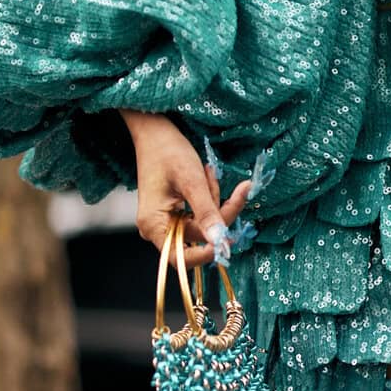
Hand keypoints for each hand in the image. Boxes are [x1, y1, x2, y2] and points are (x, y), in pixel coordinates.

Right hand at [120, 111, 252, 267]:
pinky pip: (200, 214)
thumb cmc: (168, 152)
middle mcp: (157, 228)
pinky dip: (209, 198)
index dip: (206, 253)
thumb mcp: (192, 181)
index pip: (181, 258)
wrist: (155, 132)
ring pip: (204, 224)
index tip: (229, 239)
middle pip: (198, 238)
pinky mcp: (176, 213)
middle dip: (218, 213)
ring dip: (214, 201)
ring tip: (208, 173)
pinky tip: (206, 177)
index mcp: (153, 225)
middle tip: (237, 188)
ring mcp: (166, 221)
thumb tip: (222, 243)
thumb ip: (207, 212)